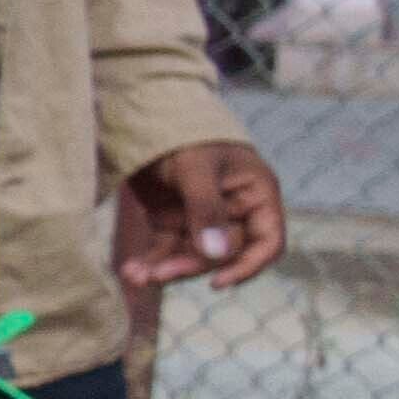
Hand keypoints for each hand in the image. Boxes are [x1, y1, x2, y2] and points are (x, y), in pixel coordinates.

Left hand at [125, 139, 290, 290]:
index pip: (267, 241)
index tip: (218, 282)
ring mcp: (202, 218)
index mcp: (256, 194)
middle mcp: (235, 210)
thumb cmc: (183, 134)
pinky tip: (131, 271)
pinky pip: (167, 249)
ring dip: (166, 268)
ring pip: (191, 256)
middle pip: (222, 253)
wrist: (143, 116)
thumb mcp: (196, 169)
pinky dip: (151, 261)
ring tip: (135, 276)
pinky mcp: (173, 220)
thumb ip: (206, 210)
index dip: (248, 266)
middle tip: (157, 274)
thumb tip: (215, 254)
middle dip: (190, 266)